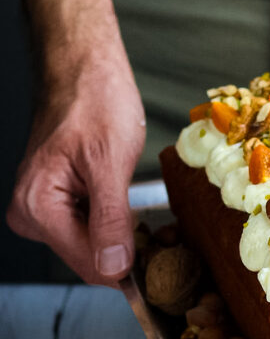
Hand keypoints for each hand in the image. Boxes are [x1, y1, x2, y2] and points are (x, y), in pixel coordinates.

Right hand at [7, 53, 145, 284]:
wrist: (85, 69)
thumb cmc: (94, 101)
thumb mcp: (110, 161)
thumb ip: (110, 219)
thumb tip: (114, 268)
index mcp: (37, 207)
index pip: (88, 265)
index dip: (130, 268)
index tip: (167, 266)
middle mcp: (32, 214)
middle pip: (90, 259)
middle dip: (129, 253)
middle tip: (169, 239)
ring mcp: (43, 209)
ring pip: (93, 246)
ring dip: (125, 240)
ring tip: (156, 224)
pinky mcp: (57, 201)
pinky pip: (90, 228)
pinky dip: (117, 225)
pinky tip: (136, 213)